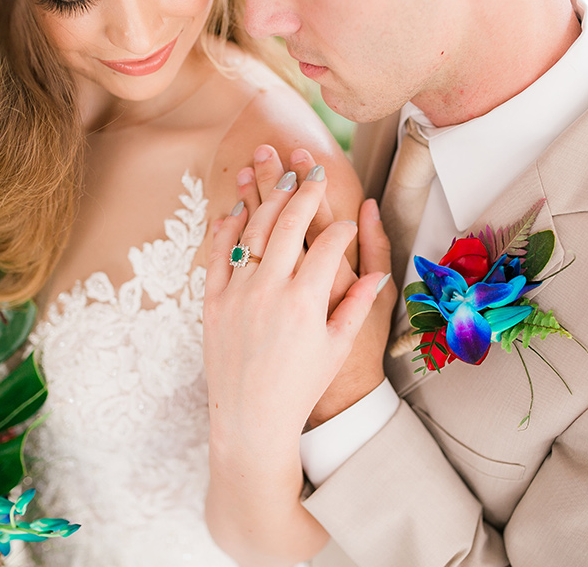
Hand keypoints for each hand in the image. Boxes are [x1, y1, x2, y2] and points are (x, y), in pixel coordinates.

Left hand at [204, 159, 386, 452]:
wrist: (251, 418)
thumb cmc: (301, 386)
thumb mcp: (337, 347)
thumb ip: (356, 305)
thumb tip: (374, 274)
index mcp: (307, 301)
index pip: (331, 244)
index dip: (344, 228)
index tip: (348, 222)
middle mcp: (270, 291)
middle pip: (290, 224)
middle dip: (305, 192)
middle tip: (313, 169)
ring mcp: (237, 294)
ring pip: (253, 231)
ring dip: (267, 196)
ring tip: (278, 173)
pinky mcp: (212, 302)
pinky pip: (219, 254)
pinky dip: (229, 227)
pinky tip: (239, 207)